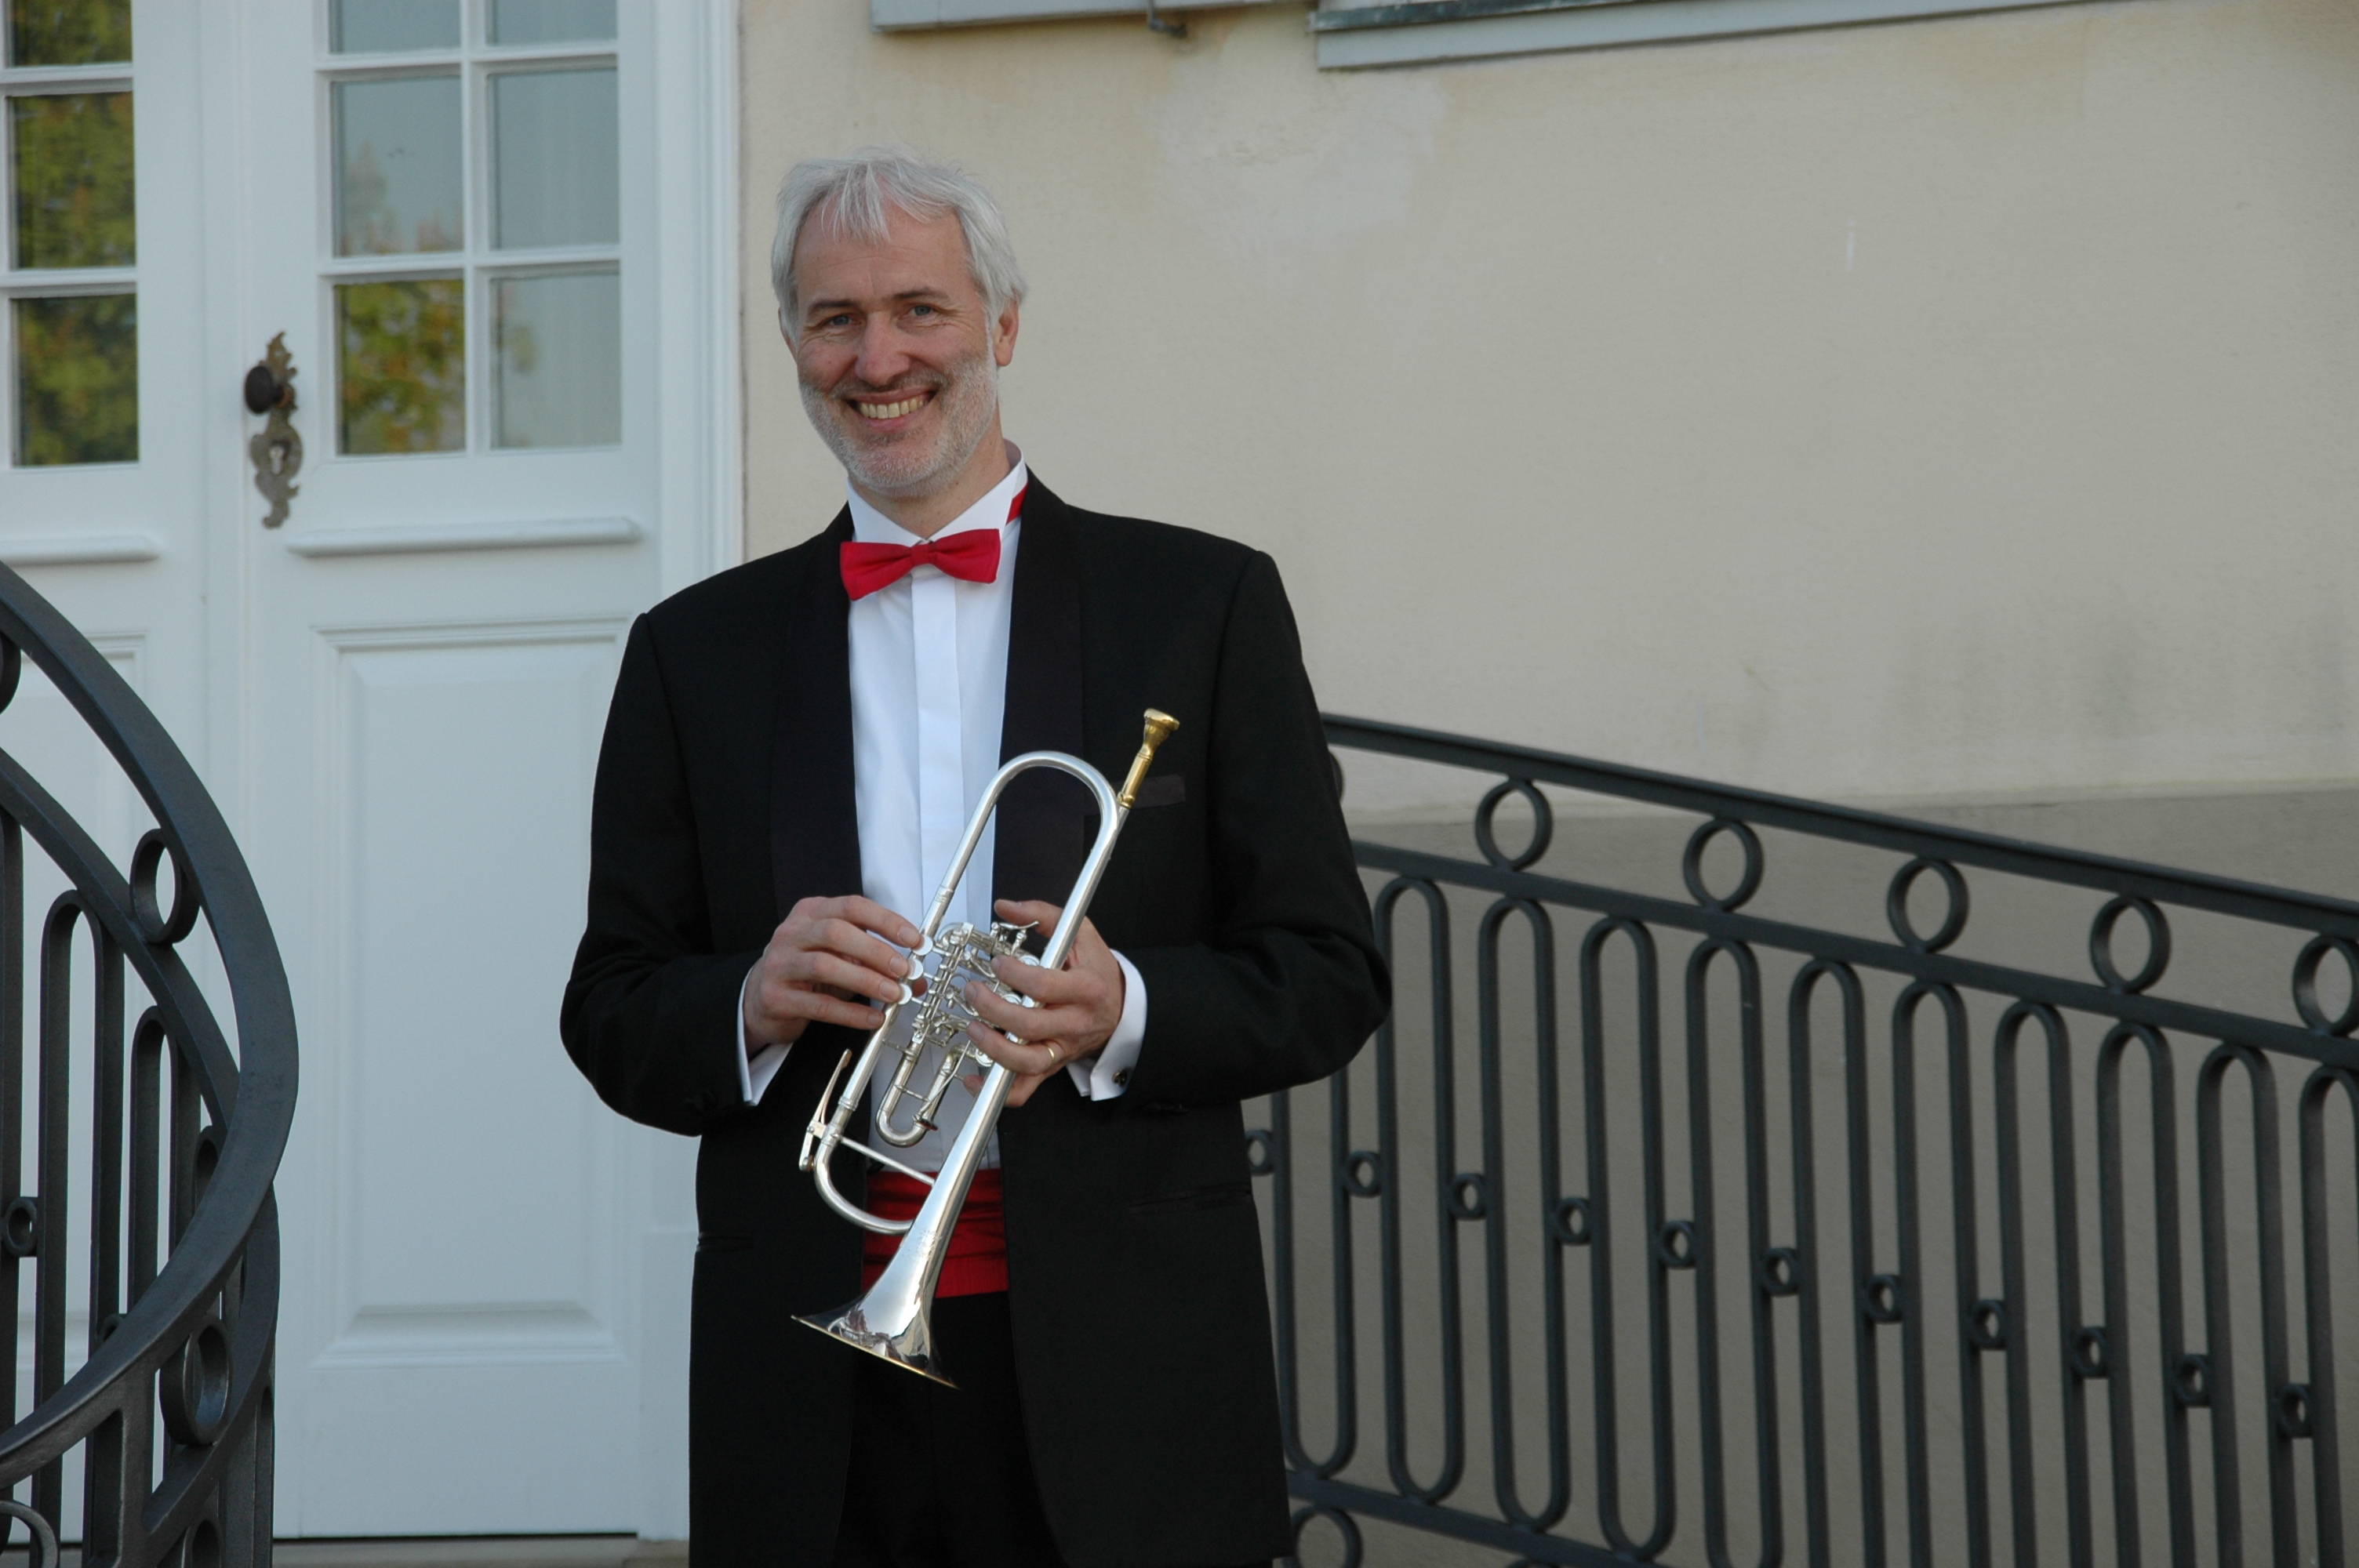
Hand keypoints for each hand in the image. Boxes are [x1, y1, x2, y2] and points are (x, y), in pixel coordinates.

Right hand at [743, 895, 922, 1049]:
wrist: (760, 999)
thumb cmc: (807, 972)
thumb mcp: (841, 956)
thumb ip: (876, 961)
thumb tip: (917, 978)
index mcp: (811, 912)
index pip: (852, 906)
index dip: (886, 921)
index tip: (914, 939)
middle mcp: (792, 933)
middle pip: (837, 932)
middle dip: (876, 951)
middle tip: (904, 969)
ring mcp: (780, 964)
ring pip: (826, 965)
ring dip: (866, 980)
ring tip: (893, 994)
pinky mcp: (776, 997)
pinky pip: (818, 1004)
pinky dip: (850, 1013)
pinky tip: (872, 1018)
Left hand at [961, 898, 1122, 1106]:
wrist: (1117, 1007)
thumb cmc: (1095, 970)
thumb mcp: (1080, 934)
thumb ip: (1043, 915)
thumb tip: (1006, 907)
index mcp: (1086, 989)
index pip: (1044, 985)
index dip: (1013, 974)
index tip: (997, 963)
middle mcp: (1075, 1023)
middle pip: (1029, 1024)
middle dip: (993, 1008)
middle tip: (973, 991)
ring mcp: (1062, 1049)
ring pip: (1026, 1061)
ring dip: (992, 1048)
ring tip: (973, 1027)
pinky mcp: (1051, 1066)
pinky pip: (1023, 1089)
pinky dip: (995, 1089)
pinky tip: (973, 1076)